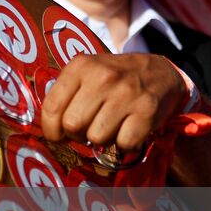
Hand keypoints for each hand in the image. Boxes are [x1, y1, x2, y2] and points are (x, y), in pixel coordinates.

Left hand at [40, 52, 186, 149]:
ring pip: (97, 138)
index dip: (51, 130)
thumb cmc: (114, 78)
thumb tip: (51, 131)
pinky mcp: (147, 111)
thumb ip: (65, 95)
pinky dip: (125, 144)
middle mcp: (102, 77)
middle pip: (72, 125)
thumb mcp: (87, 73)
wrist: (160, 72)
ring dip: (102, 139)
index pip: (52, 107)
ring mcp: (126, 93)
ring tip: (111, 125)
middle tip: (89, 127)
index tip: (58, 135)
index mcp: (80, 66)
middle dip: (78, 135)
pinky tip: (128, 129)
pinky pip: (124, 144)